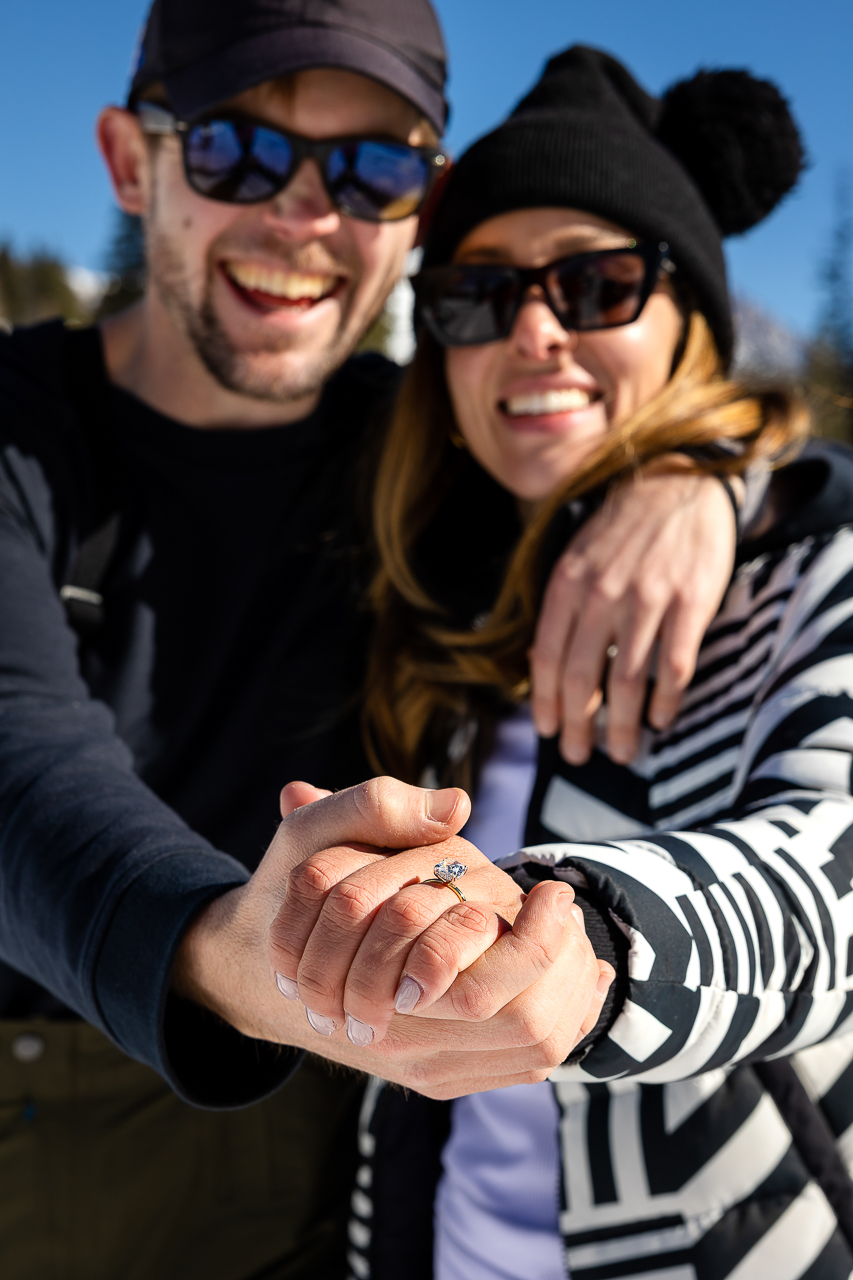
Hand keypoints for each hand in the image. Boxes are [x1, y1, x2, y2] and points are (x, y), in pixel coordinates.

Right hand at [173, 778, 612, 1098]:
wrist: (256, 972)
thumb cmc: (288, 894)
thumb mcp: (313, 836)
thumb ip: (378, 808)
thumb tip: (455, 805)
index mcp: (381, 987)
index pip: (492, 989)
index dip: (540, 940)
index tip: (553, 889)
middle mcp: (404, 1040)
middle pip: (529, 1028)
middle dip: (570, 974)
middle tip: (575, 916)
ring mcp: (419, 1063)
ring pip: (531, 1048)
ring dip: (572, 1001)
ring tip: (586, 950)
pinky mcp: (431, 1075)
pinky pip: (515, 1064)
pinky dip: (555, 1025)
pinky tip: (570, 984)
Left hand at [530, 463, 736, 764]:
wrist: (678, 482)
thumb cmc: (622, 529)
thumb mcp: (577, 558)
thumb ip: (563, 609)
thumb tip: (543, 668)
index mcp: (568, 585)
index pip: (547, 657)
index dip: (544, 702)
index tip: (547, 732)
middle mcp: (602, 595)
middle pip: (583, 679)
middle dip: (578, 726)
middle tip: (580, 756)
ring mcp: (648, 599)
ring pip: (627, 682)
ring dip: (622, 727)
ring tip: (622, 752)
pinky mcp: (690, 602)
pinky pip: (674, 666)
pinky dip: (666, 701)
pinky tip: (661, 721)